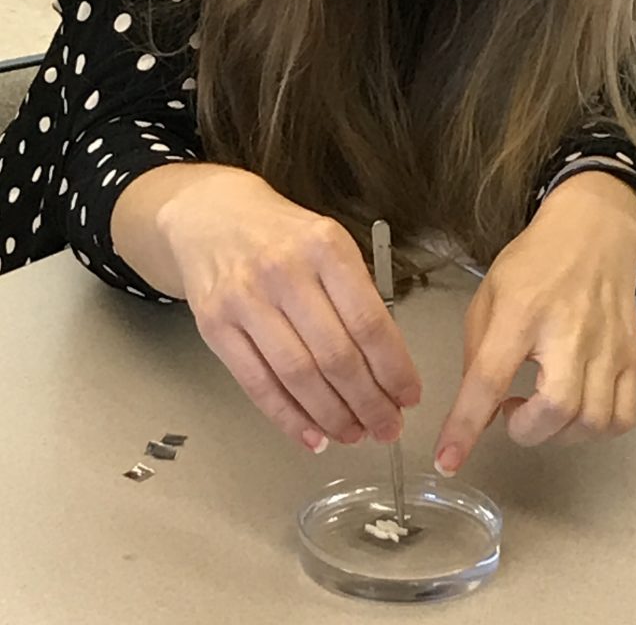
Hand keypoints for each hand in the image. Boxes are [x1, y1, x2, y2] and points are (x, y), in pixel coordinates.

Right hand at [158, 166, 421, 452]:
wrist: (211, 215)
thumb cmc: (280, 234)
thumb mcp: (328, 242)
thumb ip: (356, 294)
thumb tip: (388, 364)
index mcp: (324, 246)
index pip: (369, 322)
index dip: (394, 369)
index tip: (409, 395)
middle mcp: (284, 270)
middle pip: (336, 356)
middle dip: (369, 402)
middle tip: (388, 426)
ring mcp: (245, 298)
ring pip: (299, 376)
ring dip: (333, 416)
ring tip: (355, 433)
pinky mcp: (215, 326)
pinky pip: (258, 384)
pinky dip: (289, 418)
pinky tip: (313, 435)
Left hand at [433, 172, 635, 474]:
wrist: (594, 233)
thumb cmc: (535, 263)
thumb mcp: (489, 296)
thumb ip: (478, 354)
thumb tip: (477, 411)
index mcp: (521, 313)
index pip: (488, 378)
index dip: (465, 426)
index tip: (448, 460)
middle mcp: (569, 332)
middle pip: (555, 408)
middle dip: (526, 431)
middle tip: (512, 412)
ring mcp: (608, 347)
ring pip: (593, 421)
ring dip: (560, 434)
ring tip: (543, 410)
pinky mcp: (633, 357)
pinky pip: (623, 417)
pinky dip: (597, 429)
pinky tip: (577, 411)